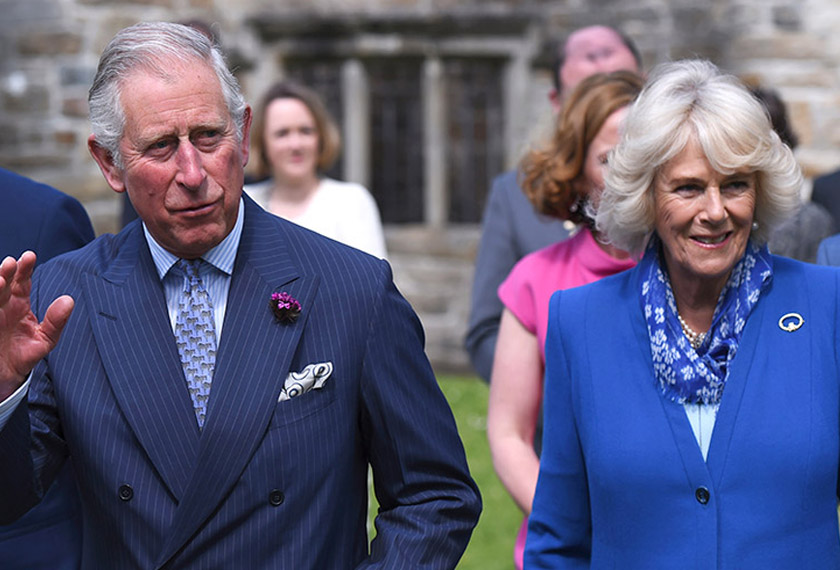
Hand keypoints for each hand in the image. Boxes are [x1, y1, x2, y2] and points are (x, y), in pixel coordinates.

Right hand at [0, 252, 73, 398]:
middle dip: (7, 272)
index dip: (25, 268)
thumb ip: (57, 321)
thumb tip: (69, 300)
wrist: (6, 376)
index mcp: (19, 303)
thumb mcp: (45, 339)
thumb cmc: (25, 354)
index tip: (30, 256)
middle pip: (3, 283)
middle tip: (11, 263)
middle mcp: (3, 305)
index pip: (22, 281)